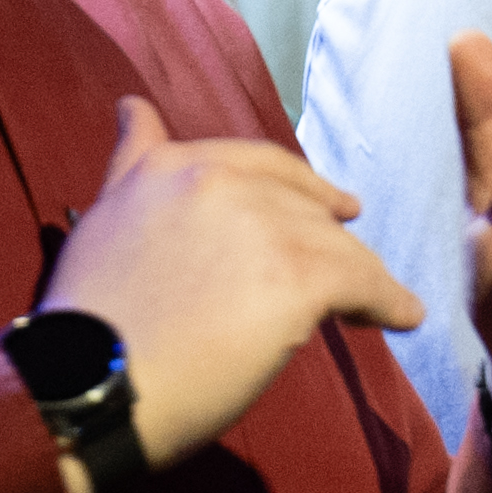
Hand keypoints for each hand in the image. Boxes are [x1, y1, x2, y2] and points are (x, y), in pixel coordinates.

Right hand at [45, 93, 427, 477]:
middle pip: (300, 202)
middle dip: (325, 228)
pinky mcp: (298, 274)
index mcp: (169, 165)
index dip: (293, 190)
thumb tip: (137, 107)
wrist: (88, 385)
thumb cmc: (91, 323)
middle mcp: (217, 179)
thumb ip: (135, 164)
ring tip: (377, 299)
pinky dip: (388, 301)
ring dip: (358, 273)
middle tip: (344, 249)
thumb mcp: (106, 220)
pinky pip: (363, 281)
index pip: (256, 164)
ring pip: (333, 241)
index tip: (321, 204)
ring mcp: (260, 223)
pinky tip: (403, 316)